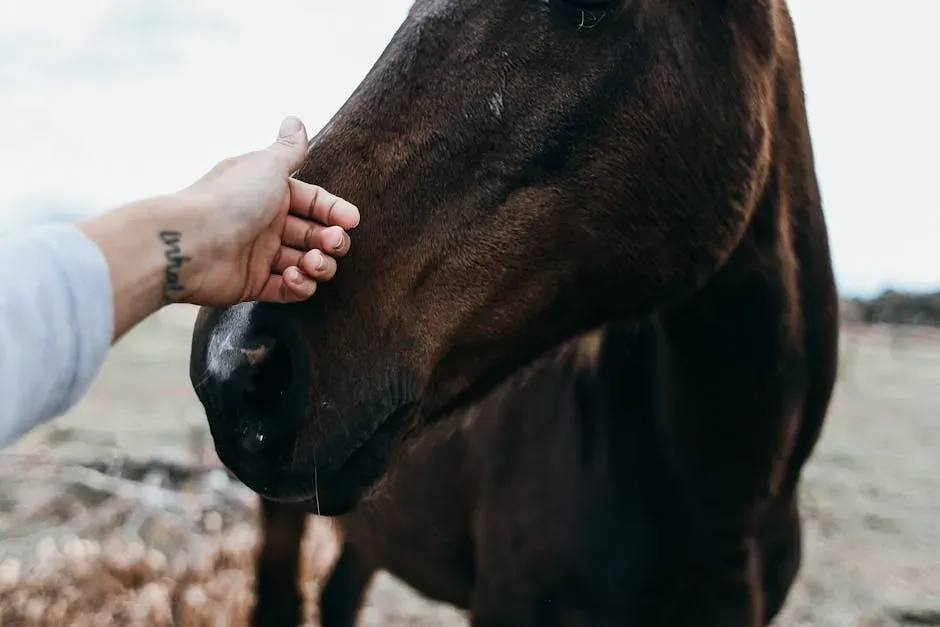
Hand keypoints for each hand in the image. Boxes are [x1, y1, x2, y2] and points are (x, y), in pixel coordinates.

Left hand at [176, 116, 359, 305]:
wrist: (189, 242)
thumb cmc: (230, 199)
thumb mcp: (267, 166)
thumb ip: (289, 149)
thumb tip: (295, 120)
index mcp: (271, 193)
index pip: (315, 202)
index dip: (335, 211)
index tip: (350, 220)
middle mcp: (267, 222)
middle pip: (316, 235)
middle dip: (332, 241)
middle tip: (331, 243)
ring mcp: (261, 255)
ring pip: (307, 263)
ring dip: (319, 265)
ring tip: (312, 263)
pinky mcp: (254, 284)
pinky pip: (289, 290)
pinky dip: (299, 285)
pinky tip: (292, 276)